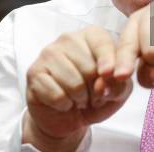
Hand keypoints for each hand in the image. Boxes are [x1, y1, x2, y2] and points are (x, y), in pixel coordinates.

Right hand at [24, 26, 131, 150]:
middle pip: (89, 68)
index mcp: (91, 35)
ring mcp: (48, 54)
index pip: (102, 44)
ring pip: (73, 83)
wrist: (68, 117)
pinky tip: (63, 102)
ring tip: (78, 98)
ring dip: (80, 99)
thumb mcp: (117, 91)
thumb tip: (103, 83)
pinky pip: (57, 95)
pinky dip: (65, 105)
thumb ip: (119, 84)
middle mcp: (67, 39)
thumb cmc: (95, 97)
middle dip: (95, 91)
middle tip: (92, 95)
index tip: (111, 77)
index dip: (110, 65)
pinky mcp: (34, 72)